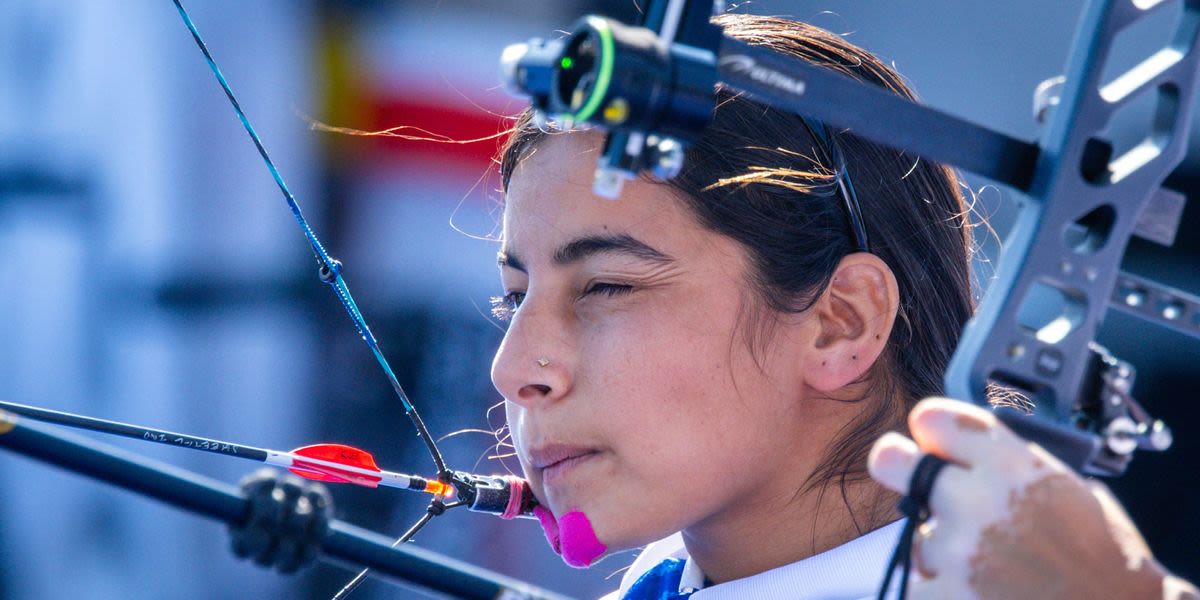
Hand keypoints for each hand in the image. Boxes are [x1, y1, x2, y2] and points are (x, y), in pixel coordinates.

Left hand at [867, 397, 1197, 599]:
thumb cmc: (1104, 558)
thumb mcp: (1070, 488)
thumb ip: (1013, 465)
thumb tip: (969, 455)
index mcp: (1012, 463)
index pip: (933, 419)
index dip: (931, 432)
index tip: (933, 443)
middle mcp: (977, 499)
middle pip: (892, 461)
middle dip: (900, 471)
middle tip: (918, 488)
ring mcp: (956, 550)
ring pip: (915, 535)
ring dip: (941, 551)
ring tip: (988, 566)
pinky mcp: (944, 595)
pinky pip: (915, 583)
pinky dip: (938, 590)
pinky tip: (973, 591)